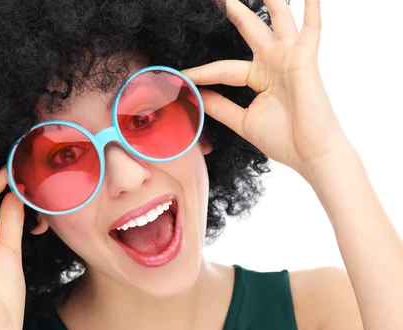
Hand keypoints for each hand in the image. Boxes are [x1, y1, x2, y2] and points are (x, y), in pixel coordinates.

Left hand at [183, 0, 351, 179]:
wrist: (310, 153)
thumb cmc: (283, 140)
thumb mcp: (242, 121)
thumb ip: (220, 106)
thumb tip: (195, 96)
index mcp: (258, 77)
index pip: (221, 68)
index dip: (199, 72)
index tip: (177, 75)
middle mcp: (273, 62)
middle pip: (248, 30)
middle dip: (233, 12)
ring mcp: (289, 58)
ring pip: (278, 19)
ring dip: (270, 1)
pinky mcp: (305, 59)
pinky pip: (311, 29)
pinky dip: (313, 9)